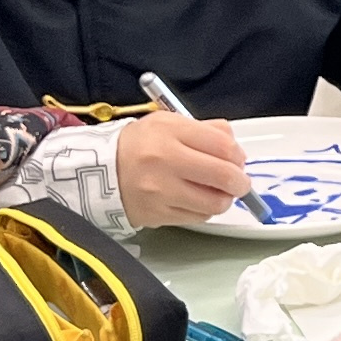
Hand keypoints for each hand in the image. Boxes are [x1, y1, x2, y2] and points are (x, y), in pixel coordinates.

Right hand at [113, 111, 249, 229]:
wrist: (100, 171)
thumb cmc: (141, 145)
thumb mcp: (169, 123)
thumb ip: (205, 130)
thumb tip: (235, 149)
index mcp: (169, 131)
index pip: (222, 145)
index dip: (238, 155)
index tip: (238, 160)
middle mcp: (164, 160)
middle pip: (223, 176)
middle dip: (240, 182)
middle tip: (240, 182)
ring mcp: (160, 191)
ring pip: (214, 203)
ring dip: (224, 199)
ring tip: (218, 193)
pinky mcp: (157, 215)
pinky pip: (197, 217)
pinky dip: (204, 210)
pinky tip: (197, 200)